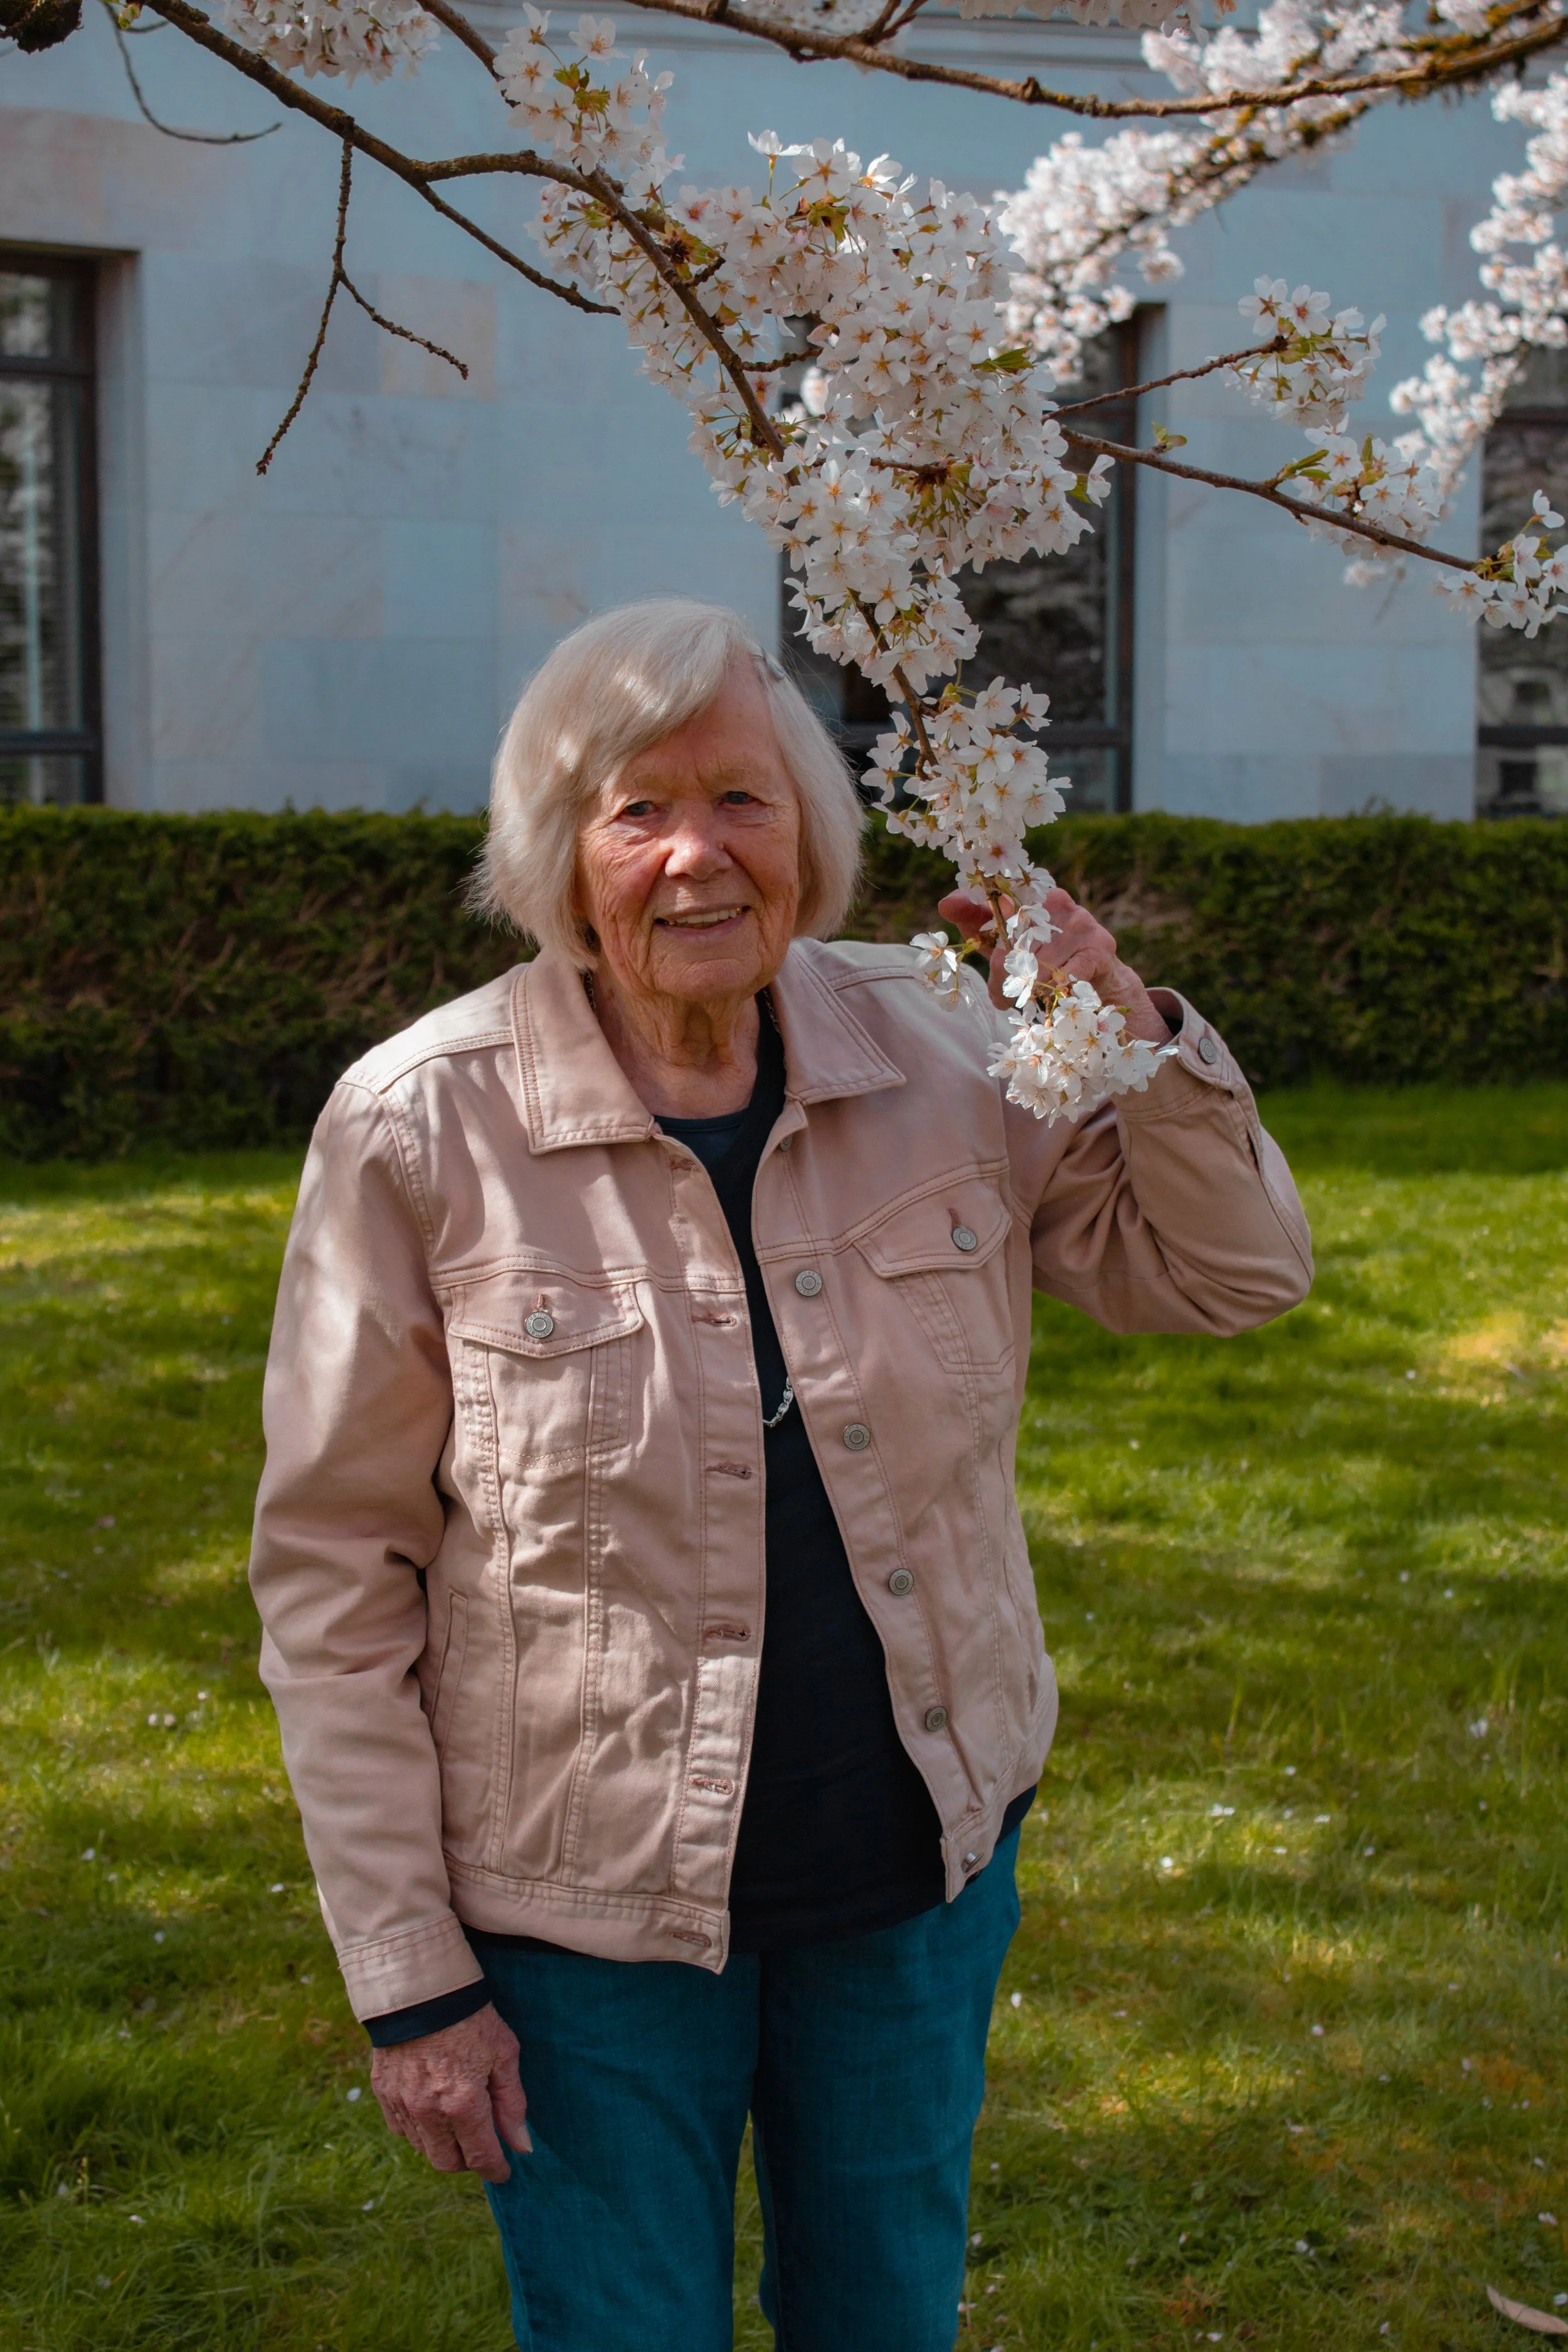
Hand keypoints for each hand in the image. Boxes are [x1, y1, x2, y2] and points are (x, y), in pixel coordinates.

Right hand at [370, 2000, 531, 2182]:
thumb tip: (522, 2147)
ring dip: (442, 2146)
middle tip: (480, 2147)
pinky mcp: (384, 2093)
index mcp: (463, 2104)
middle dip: (467, 2162)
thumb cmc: (472, 2018)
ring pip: (423, 2149)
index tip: (504, 2171)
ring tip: (457, 2124)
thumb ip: (512, 2105)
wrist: (422, 1988)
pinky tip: (431, 2111)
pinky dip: (418, 2130)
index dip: (496, 2169)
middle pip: (447, 2163)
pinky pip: (400, 2129)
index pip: (481, 2157)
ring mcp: (402, 2104)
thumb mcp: (504, 2055)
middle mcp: (429, 2112)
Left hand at [936, 885, 1171, 1046]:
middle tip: (1001, 995)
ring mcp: (1079, 921)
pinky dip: (1053, 992)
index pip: (998, 898)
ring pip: (1037, 965)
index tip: (969, 932)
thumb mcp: (1005, 940)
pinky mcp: (1098, 947)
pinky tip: (1052, 997)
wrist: (1099, 976)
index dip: (981, 916)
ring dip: (1028, 990)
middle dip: (1004, 974)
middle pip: (1014, 941)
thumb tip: (944, 903)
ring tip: (1029, 998)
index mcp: (1030, 893)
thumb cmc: (1043, 956)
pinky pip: (1064, 976)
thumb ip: (975, 921)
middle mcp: (1055, 900)